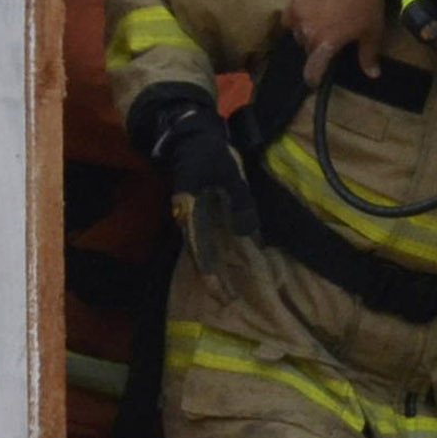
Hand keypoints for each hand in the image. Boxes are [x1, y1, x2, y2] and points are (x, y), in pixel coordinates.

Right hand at [126, 82, 258, 286]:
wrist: (190, 136)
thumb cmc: (209, 153)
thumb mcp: (229, 174)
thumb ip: (240, 202)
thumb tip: (248, 234)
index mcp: (190, 211)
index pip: (200, 249)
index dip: (210, 273)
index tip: (220, 294)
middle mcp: (188, 220)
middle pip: (200, 255)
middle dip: (213, 279)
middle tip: (229, 300)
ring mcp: (192, 218)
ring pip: (203, 249)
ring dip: (216, 268)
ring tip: (230, 289)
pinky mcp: (198, 214)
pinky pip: (207, 239)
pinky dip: (217, 253)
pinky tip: (232, 262)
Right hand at [286, 0, 387, 85]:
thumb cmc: (367, 1)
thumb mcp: (372, 31)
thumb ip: (368, 55)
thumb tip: (373, 75)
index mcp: (326, 43)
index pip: (312, 70)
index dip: (314, 79)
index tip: (315, 81)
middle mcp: (307, 32)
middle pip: (307, 50)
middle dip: (316, 51)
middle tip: (329, 42)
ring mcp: (299, 14)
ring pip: (297, 34)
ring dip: (306, 35)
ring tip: (319, 26)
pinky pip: (288, 18)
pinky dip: (295, 20)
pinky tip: (306, 16)